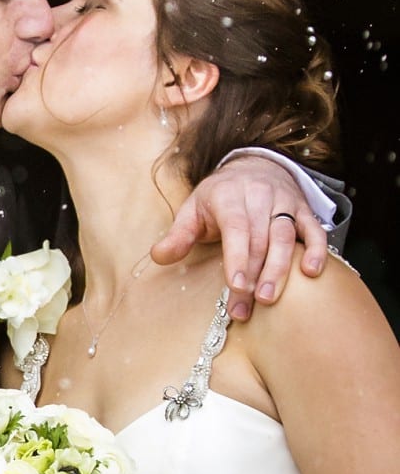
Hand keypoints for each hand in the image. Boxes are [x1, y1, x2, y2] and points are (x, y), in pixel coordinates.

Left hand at [151, 155, 327, 320]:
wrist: (254, 165)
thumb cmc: (219, 196)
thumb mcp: (193, 208)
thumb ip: (178, 234)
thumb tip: (158, 257)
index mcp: (228, 196)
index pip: (236, 228)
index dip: (237, 257)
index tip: (236, 285)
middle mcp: (258, 196)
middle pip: (259, 238)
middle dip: (253, 275)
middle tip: (244, 308)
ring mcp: (284, 202)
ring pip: (285, 236)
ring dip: (279, 269)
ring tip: (268, 299)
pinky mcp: (303, 210)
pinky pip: (314, 229)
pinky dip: (317, 250)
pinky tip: (311, 272)